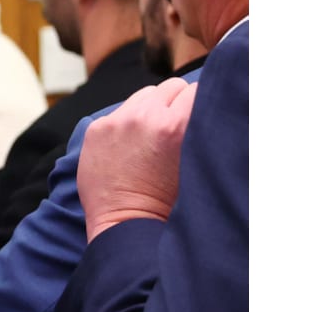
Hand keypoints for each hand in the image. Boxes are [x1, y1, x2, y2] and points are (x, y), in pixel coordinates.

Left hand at [78, 78, 196, 241]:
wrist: (126, 224)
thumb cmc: (171, 203)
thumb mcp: (197, 165)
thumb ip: (201, 133)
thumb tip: (214, 108)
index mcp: (176, 126)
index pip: (197, 89)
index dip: (202, 103)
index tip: (203, 115)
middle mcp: (145, 116)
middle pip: (172, 87)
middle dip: (178, 103)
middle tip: (180, 127)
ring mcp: (117, 120)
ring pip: (146, 94)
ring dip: (153, 108)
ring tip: (156, 136)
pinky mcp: (97, 127)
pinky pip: (120, 110)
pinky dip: (129, 121)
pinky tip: (132, 145)